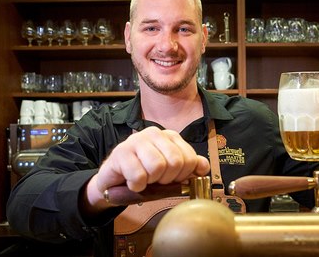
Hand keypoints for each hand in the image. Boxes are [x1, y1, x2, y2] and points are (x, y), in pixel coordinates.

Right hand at [82, 126, 209, 213]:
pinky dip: (136, 186)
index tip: (170, 178)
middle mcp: (155, 134)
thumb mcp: (171, 172)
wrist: (115, 181)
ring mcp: (137, 140)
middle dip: (166, 179)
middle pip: (175, 162)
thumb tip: (204, 167)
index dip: (182, 176)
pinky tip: (132, 182)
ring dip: (150, 181)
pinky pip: (138, 176)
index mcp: (170, 137)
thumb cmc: (145, 174)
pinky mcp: (121, 152)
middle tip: (155, 180)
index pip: (190, 159)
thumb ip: (190, 167)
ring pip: (157, 167)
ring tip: (144, 179)